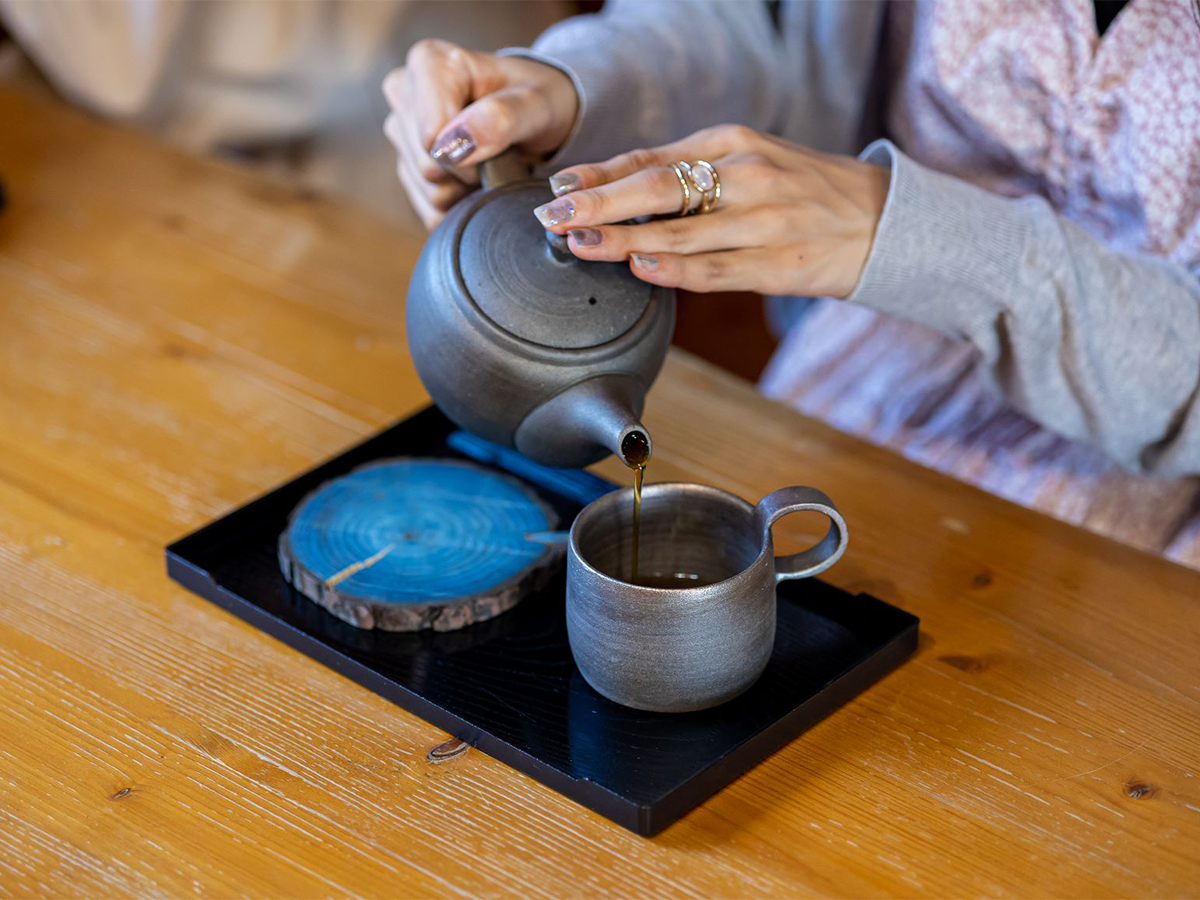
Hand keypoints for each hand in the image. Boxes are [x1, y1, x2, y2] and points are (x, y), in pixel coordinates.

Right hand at [383, 40, 578, 228]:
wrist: (536, 118)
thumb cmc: (536, 102)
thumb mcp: (536, 105)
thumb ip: (501, 117)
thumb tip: (453, 144)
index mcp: (429, 62)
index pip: (431, 137)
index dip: (470, 154)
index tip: (498, 142)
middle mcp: (404, 91)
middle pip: (427, 165)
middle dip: (469, 172)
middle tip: (499, 153)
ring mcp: (400, 130)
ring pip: (427, 190)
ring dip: (466, 190)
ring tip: (489, 163)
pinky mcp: (405, 165)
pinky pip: (428, 208)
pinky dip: (459, 205)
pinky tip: (476, 181)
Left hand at [532, 125, 888, 298]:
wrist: (885, 221)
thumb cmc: (805, 192)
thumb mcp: (751, 163)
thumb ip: (691, 175)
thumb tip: (617, 189)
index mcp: (733, 143)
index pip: (652, 158)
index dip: (600, 175)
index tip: (559, 189)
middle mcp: (746, 175)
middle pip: (658, 188)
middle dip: (600, 202)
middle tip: (555, 216)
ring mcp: (762, 220)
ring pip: (680, 231)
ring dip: (623, 239)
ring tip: (580, 244)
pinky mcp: (777, 263)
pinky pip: (715, 269)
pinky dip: (675, 269)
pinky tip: (641, 267)